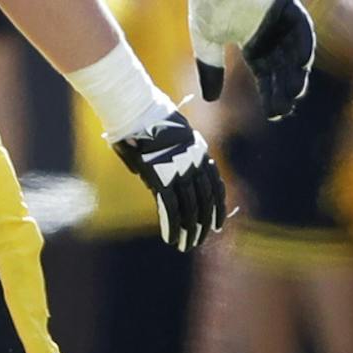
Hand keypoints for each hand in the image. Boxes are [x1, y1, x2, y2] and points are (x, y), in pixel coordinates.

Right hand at [110, 109, 227, 251]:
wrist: (135, 106)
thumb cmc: (146, 117)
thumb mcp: (173, 135)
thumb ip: (176, 158)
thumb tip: (164, 177)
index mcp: (199, 153)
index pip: (215, 186)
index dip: (217, 208)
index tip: (217, 224)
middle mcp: (194, 164)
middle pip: (204, 201)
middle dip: (202, 225)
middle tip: (199, 241)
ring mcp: (179, 171)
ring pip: (189, 209)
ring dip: (188, 231)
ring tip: (186, 245)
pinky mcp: (160, 177)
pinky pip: (170, 208)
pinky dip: (172, 226)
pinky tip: (171, 239)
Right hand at [189, 0, 314, 119]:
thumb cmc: (208, 2)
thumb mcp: (206, 39)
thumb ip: (209, 67)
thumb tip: (209, 99)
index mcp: (255, 47)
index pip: (267, 78)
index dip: (271, 95)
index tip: (274, 114)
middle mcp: (272, 38)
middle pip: (284, 70)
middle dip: (285, 90)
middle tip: (284, 109)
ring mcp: (282, 24)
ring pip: (295, 54)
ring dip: (296, 73)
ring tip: (293, 93)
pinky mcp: (289, 9)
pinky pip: (301, 30)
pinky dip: (302, 45)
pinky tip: (301, 63)